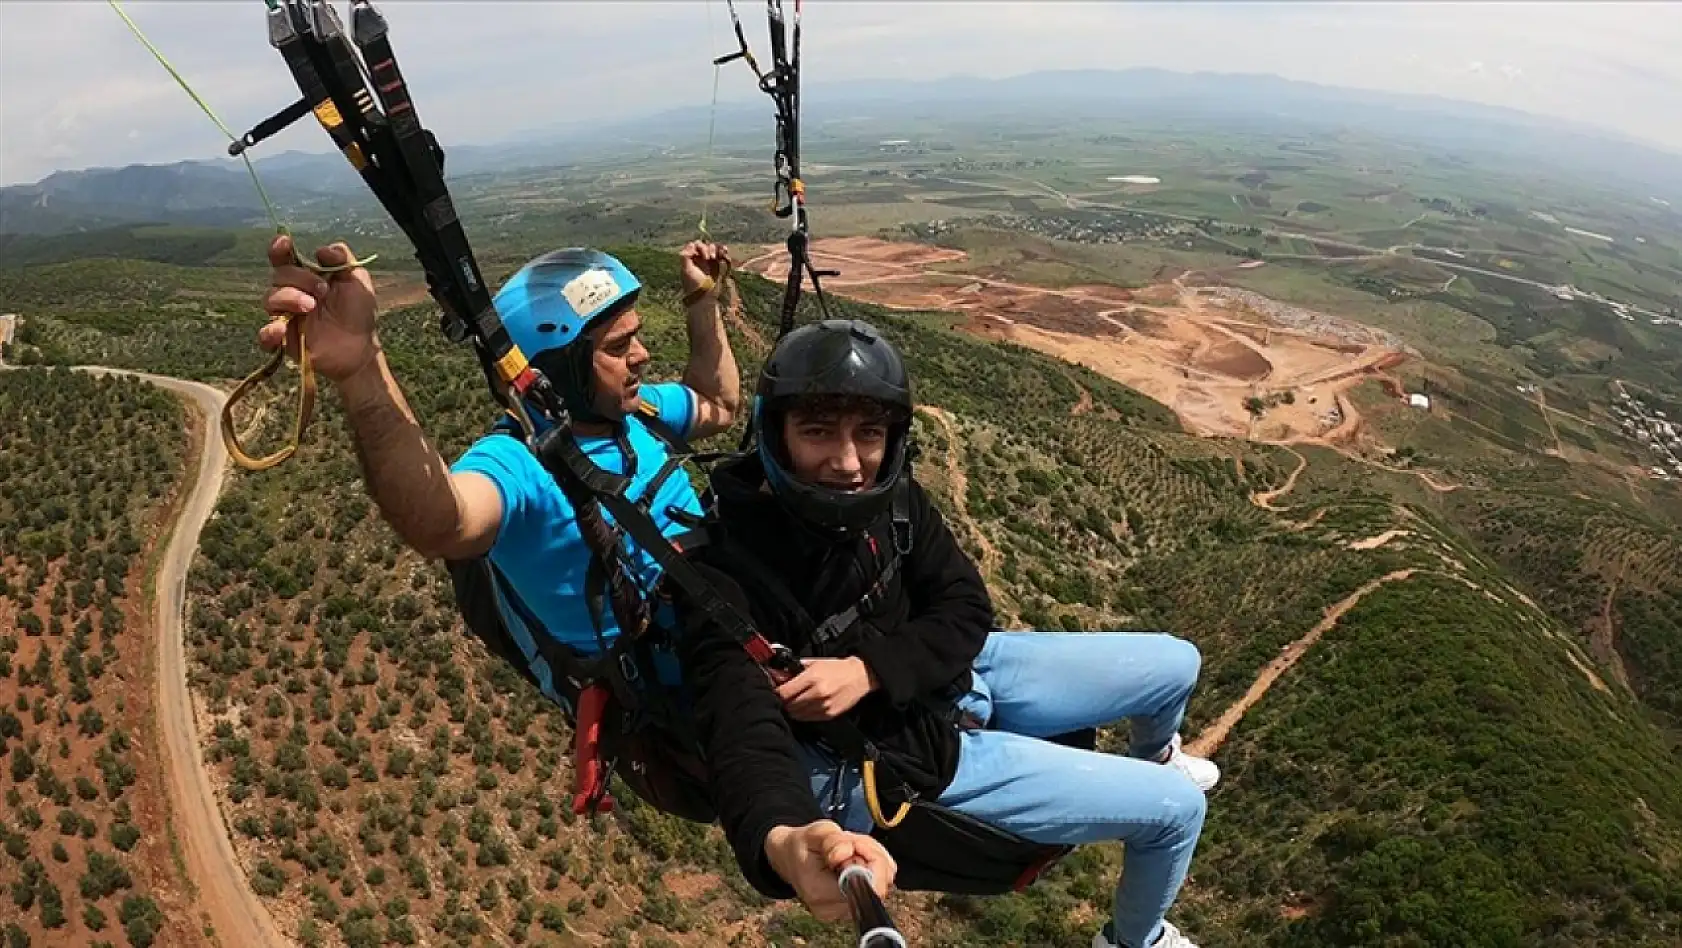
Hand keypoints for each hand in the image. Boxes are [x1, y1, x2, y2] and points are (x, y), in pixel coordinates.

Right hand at [260, 234, 380, 383]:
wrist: (360, 349)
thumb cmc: (358, 315)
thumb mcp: (357, 282)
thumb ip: (342, 259)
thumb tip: (320, 250)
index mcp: (306, 277)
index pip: (284, 258)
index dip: (279, 248)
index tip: (285, 242)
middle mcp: (291, 294)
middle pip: (278, 276)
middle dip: (300, 279)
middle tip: (323, 291)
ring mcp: (285, 317)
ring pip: (269, 299)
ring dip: (289, 299)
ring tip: (312, 307)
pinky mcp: (283, 341)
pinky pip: (264, 335)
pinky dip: (269, 332)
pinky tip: (281, 330)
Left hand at [678, 240, 730, 303]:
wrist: (706, 297)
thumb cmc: (694, 285)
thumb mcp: (686, 270)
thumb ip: (685, 256)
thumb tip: (691, 244)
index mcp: (691, 259)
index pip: (694, 245)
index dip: (699, 247)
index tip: (702, 255)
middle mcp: (700, 259)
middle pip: (704, 245)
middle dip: (707, 249)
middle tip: (709, 258)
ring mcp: (710, 262)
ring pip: (713, 248)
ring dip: (715, 249)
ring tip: (715, 258)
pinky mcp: (719, 265)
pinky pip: (722, 254)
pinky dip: (723, 251)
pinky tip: (725, 251)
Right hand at [764, 820, 896, 922]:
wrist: (791, 857)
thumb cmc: (803, 844)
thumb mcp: (816, 832)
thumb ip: (834, 840)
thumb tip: (847, 854)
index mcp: (819, 892)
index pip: (865, 884)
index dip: (870, 859)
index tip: (854, 844)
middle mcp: (833, 910)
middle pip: (878, 884)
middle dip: (871, 856)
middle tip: (850, 843)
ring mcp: (843, 912)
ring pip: (882, 884)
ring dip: (871, 861)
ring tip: (849, 850)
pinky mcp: (852, 908)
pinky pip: (877, 886)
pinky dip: (871, 868)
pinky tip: (854, 860)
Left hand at [776, 657, 876, 721]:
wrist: (860, 676)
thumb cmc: (837, 668)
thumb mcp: (814, 662)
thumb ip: (796, 669)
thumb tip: (778, 675)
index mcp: (812, 678)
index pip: (784, 692)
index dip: (776, 693)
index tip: (774, 691)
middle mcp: (817, 694)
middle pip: (789, 705)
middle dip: (783, 702)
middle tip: (783, 697)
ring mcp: (823, 706)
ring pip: (797, 714)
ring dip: (792, 709)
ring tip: (793, 701)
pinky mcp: (829, 715)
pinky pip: (807, 718)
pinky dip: (802, 714)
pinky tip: (804, 706)